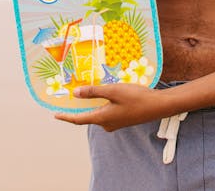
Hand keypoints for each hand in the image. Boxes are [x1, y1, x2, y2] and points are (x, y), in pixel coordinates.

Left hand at [54, 84, 170, 131]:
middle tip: (72, 97)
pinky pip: (107, 112)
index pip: (78, 119)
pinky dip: (103, 105)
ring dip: (93, 104)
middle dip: (80, 108)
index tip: (55, 115)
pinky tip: (106, 95)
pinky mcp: (123, 119)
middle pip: (88, 116)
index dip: (66, 117)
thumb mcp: (113, 91)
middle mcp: (107, 123)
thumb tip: (76, 93)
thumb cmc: (136, 97)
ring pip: (99, 113)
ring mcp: (116, 123)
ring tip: (89, 92)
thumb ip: (94, 92)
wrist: (159, 106)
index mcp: (102, 118)